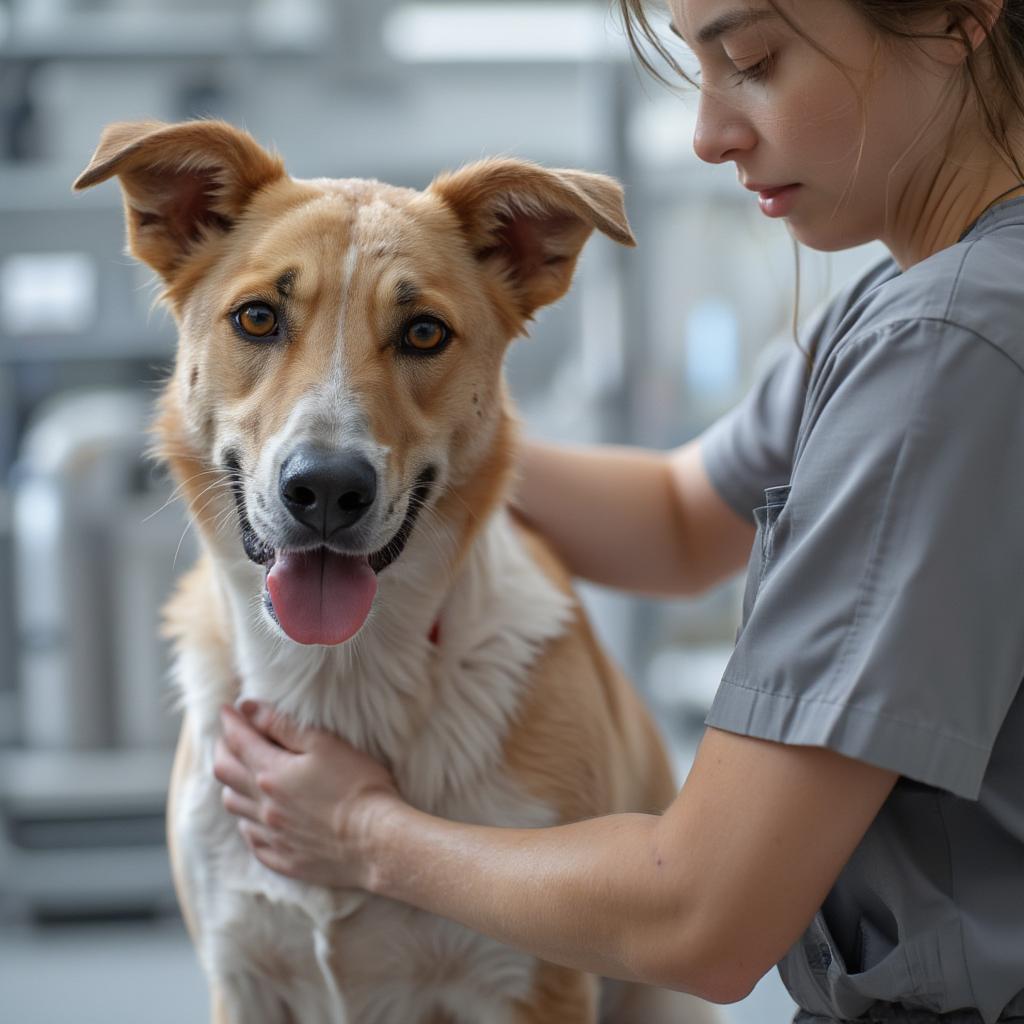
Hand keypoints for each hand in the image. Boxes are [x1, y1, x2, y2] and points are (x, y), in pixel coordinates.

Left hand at [213, 701, 400, 888]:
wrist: (376, 840)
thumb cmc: (358, 786)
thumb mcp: (324, 744)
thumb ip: (283, 724)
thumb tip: (248, 708)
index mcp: (271, 773)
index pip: (238, 741)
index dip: (230, 722)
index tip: (227, 709)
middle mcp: (263, 805)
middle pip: (225, 773)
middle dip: (223, 750)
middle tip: (228, 738)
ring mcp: (272, 834)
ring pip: (234, 807)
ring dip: (232, 785)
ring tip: (241, 774)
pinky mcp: (284, 858)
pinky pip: (252, 840)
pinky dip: (248, 822)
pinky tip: (258, 816)